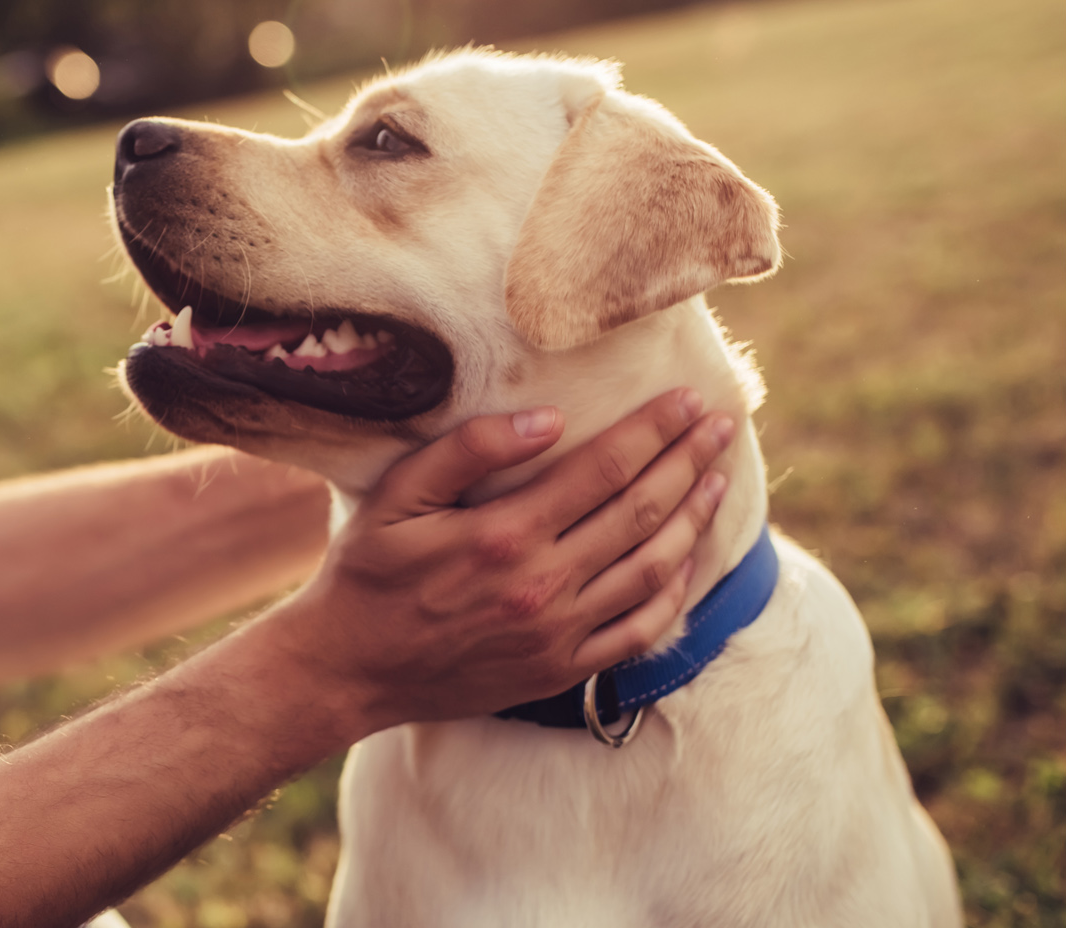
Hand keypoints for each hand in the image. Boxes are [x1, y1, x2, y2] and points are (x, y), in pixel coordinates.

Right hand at [263, 388, 735, 738]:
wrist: (348, 669)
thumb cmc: (367, 574)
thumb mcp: (396, 497)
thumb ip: (467, 451)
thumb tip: (547, 419)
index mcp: (503, 534)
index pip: (603, 469)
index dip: (653, 431)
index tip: (689, 400)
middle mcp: (542, 585)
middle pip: (640, 512)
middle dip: (688, 462)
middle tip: (721, 425)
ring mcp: (558, 633)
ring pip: (652, 568)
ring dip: (693, 519)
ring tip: (717, 479)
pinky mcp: (561, 669)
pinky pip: (639, 631)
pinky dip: (675, 592)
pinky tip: (688, 559)